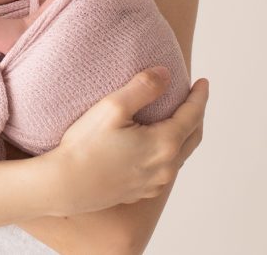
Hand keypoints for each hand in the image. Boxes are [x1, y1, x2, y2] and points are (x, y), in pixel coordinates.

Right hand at [41, 68, 208, 216]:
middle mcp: (165, 167)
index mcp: (164, 144)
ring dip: (185, 134)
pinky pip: (166, 169)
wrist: (63, 185)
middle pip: (193, 137)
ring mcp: (154, 183)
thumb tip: (166, 73)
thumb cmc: (85, 145)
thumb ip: (143, 87)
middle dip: (197, 115)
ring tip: (180, 118)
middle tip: (195, 98)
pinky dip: (171, 152)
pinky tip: (159, 145)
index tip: (203, 82)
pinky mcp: (141, 192)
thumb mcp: (112, 107)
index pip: (193, 115)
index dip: (200, 96)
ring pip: (181, 155)